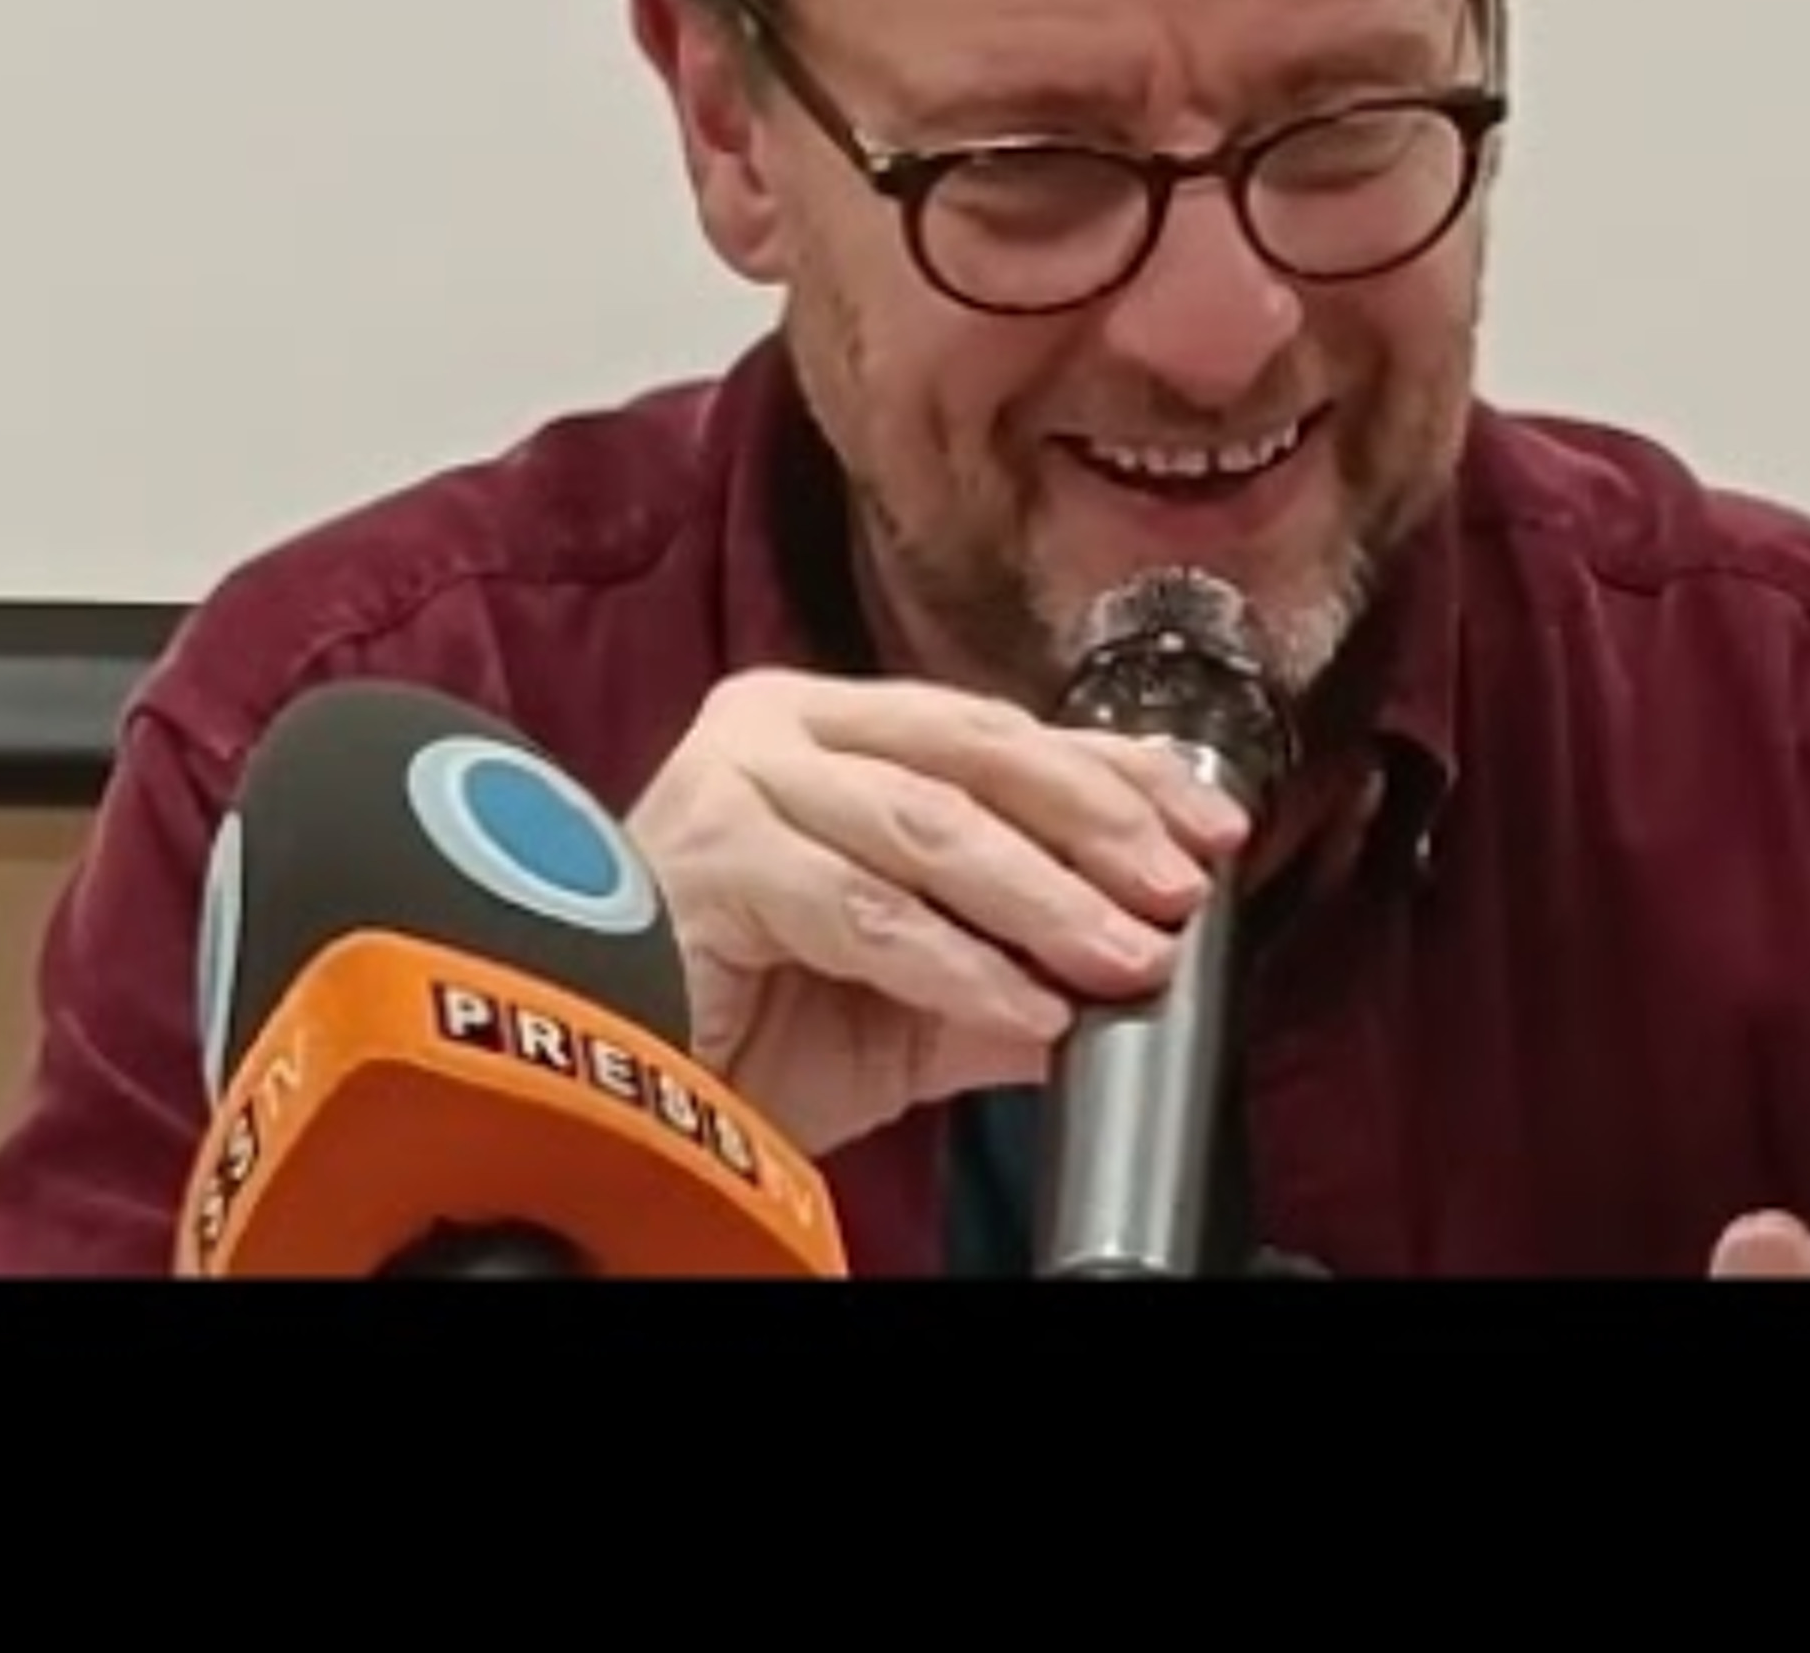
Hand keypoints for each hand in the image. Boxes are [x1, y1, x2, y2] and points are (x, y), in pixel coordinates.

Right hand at [623, 667, 1248, 1157]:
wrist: (595, 1086)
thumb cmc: (736, 1026)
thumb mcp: (907, 997)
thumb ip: (1007, 971)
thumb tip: (1130, 970)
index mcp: (834, 730)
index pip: (1002, 733)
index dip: (1119, 774)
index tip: (1215, 827)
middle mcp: (783, 725)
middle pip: (977, 749)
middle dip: (1098, 821)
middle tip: (1179, 888)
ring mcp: (738, 776)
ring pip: (930, 822)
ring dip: (1047, 896)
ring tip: (1127, 956)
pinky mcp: (709, 851)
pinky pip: (864, 906)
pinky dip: (958, 960)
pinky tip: (1026, 1004)